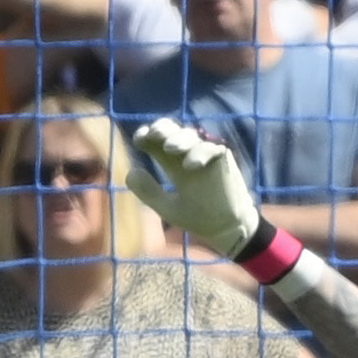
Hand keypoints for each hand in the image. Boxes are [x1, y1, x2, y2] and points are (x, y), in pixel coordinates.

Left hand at [122, 116, 264, 254]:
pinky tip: (191, 165)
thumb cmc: (199, 218)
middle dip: (163, 129)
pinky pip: (213, 148)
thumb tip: (130, 172)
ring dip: (180, 139)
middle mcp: (188, 155)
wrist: (227, 229)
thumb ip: (149, 192)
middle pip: (173, 131)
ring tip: (170, 148)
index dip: (148, 136)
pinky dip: (202, 152)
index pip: (158, 142)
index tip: (139, 140)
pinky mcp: (224, 159)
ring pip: (192, 136)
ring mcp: (206, 156)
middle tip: (154, 134)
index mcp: (173, 164)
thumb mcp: (168, 207)